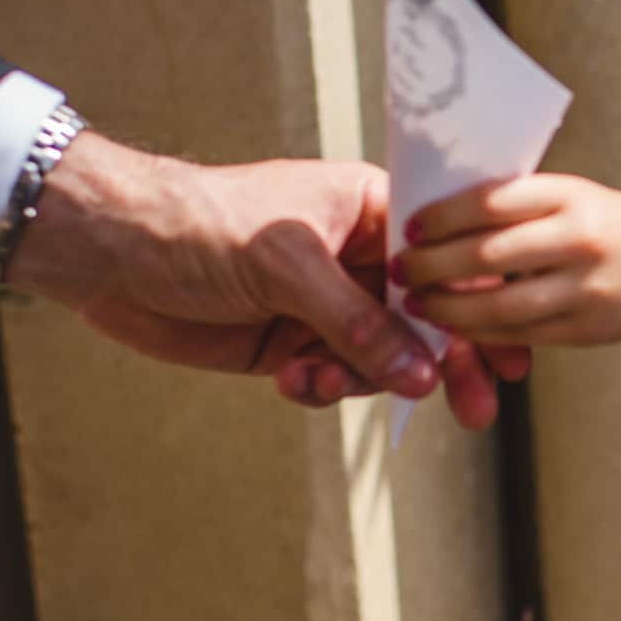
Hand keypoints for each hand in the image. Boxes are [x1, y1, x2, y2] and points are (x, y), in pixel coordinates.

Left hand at [6, 132, 517, 430]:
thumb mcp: (288, 264)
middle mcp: (356, 257)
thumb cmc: (201, 224)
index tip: (511, 352)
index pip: (444, 257)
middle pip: (425, 316)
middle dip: (446, 362)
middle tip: (476, 408)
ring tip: (324, 384)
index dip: (480, 302)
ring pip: (380, 357)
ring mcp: (323, 303)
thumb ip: (357, 321)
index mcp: (369, 211)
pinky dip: (321, 388)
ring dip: (364, 380)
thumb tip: (419, 374)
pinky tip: (294, 383)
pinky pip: (333, 377)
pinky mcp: (289, 343)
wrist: (110, 254)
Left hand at [389, 173, 620, 348]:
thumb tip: (439, 212)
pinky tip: (452, 324)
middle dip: (432, 264)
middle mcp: (579, 240)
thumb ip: (519, 204)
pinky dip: (477, 331)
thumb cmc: (611, 225)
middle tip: (399, 268)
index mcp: (571, 196)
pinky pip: (516, 334)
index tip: (410, 226)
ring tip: (415, 302)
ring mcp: (583, 289)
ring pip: (498, 306)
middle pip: (487, 255)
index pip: (492, 201)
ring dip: (447, 307)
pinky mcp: (582, 330)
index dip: (442, 216)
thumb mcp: (575, 198)